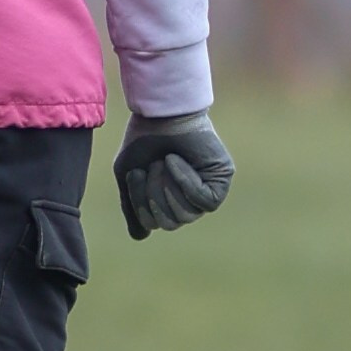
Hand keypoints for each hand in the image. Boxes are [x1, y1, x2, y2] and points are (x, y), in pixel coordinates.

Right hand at [113, 111, 233, 240]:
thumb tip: (142, 236)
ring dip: (168, 186)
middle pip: (171, 222)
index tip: (137, 172)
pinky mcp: (221, 180)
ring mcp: (207, 190)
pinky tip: (175, 160)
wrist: (160, 113)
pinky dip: (185, 182)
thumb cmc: (144, 140)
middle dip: (155, 195)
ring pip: (186, 214)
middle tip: (151, 166)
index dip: (142, 203)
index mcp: (167, 200)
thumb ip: (133, 206)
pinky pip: (204, 201)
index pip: (155, 223)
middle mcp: (188, 199)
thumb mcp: (129, 176)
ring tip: (164, 161)